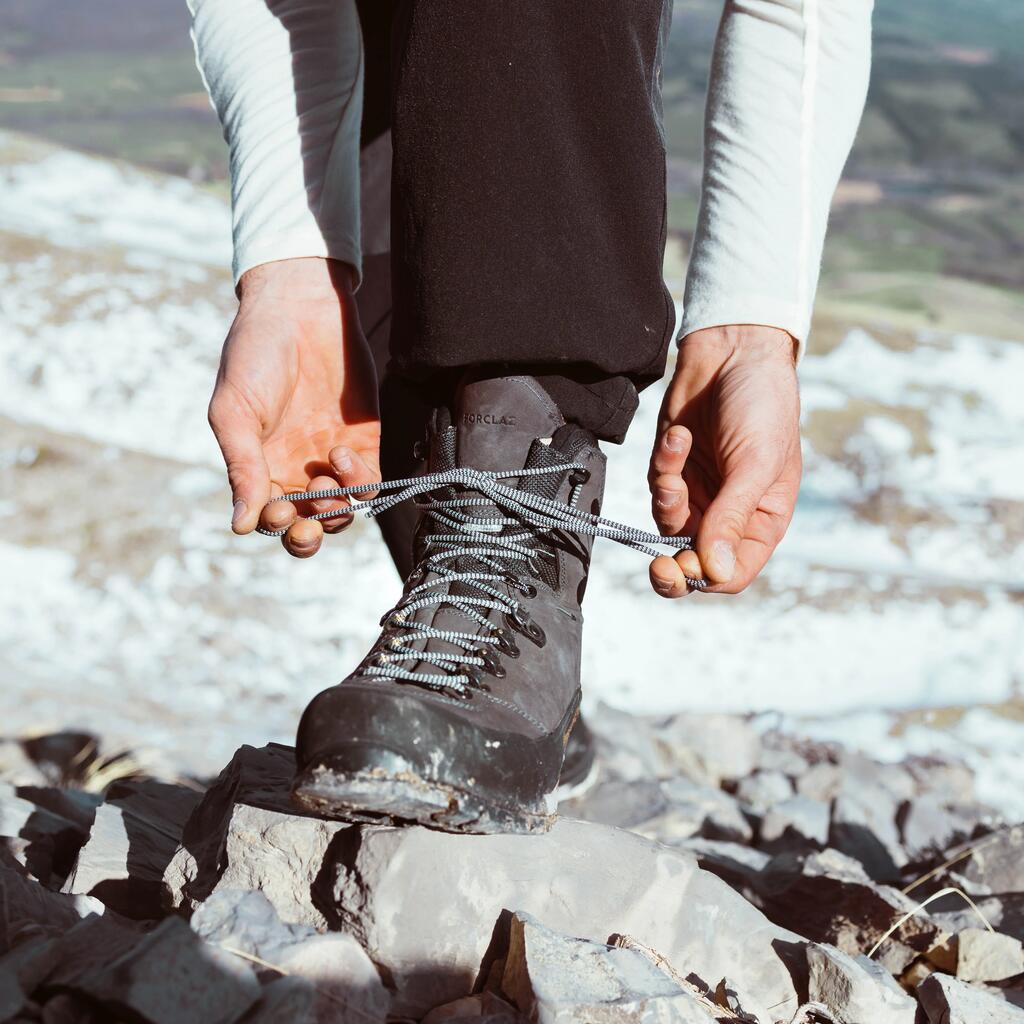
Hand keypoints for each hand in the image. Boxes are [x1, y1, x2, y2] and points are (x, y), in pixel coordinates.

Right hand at [208, 257, 380, 557]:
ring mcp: (331, 460)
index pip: (269, 519)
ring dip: (335, 510)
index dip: (276, 526)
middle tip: (308, 524)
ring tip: (324, 481)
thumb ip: (242, 467)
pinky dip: (359, 483)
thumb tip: (240, 526)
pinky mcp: (364, 443)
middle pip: (308, 526)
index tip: (276, 510)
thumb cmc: (255, 356)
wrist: (300, 309)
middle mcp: (296, 470)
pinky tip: (341, 454)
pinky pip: (369, 484)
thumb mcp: (235, 411)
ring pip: (341, 511)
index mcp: (259, 467)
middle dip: (309, 535)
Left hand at [647, 325, 801, 595]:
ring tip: (679, 449)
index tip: (682, 570)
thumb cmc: (761, 405)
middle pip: (693, 563)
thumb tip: (715, 571)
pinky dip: (663, 462)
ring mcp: (699, 493)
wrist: (733, 352)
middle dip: (673, 564)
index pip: (731, 573)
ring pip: (667, 524)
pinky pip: (656, 485)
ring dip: (667, 493)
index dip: (706, 580)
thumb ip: (732, 517)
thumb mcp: (755, 463)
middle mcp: (729, 514)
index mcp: (762, 520)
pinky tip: (679, 434)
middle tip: (658, 567)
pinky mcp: (673, 469)